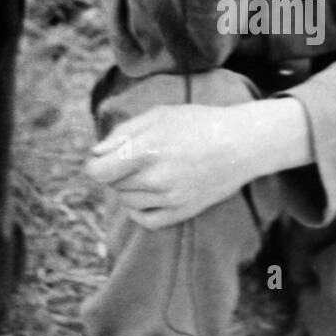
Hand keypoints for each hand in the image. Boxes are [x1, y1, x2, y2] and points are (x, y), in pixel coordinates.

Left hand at [85, 103, 251, 228]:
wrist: (240, 144)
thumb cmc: (197, 123)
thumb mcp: (157, 114)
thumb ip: (123, 133)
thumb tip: (96, 152)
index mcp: (147, 149)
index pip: (99, 171)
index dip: (95, 164)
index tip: (101, 158)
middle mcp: (157, 178)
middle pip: (113, 185)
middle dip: (115, 171)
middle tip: (133, 157)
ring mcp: (170, 198)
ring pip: (127, 201)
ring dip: (128, 188)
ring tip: (146, 170)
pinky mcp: (183, 212)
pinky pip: (146, 220)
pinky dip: (139, 209)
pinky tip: (148, 193)